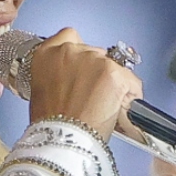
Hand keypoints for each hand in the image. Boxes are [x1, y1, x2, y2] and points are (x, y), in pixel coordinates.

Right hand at [27, 28, 141, 140]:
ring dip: (115, 84)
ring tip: (105, 106)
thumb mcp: (44, 91)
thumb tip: (74, 79)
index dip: (81, 54)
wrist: (61, 139)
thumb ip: (59, 75)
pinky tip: (121, 108)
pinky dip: (131, 94)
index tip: (84, 68)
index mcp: (46, 53)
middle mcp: (70, 51)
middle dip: (98, 72)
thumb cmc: (51, 123)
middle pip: (97, 52)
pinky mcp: (113, 72)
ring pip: (116, 66)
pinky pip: (132, 81)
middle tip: (94, 95)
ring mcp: (93, 60)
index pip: (70, 36)